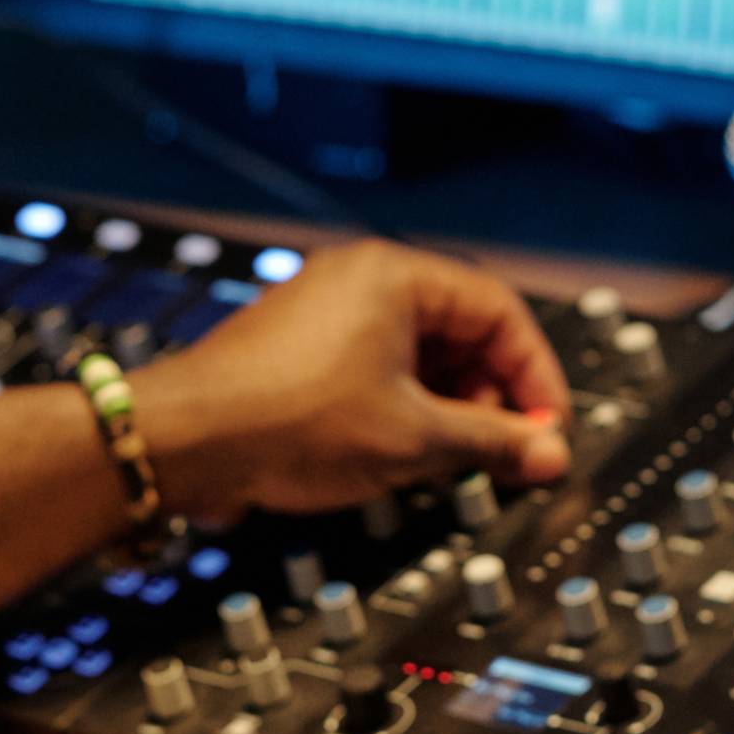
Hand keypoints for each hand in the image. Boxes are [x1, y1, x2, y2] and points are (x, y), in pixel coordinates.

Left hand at [131, 238, 572, 521]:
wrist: (184, 444)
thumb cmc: (283, 421)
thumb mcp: (413, 437)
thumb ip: (493, 442)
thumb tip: (548, 453)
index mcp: (393, 275)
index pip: (499, 310)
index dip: (534, 375)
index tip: (545, 429)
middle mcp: (359, 281)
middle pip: (461, 329)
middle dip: (491, 394)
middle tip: (506, 450)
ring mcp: (326, 314)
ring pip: (419, 353)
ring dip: (449, 405)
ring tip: (454, 458)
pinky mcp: (300, 351)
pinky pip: (377, 367)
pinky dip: (405, 406)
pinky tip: (405, 454)